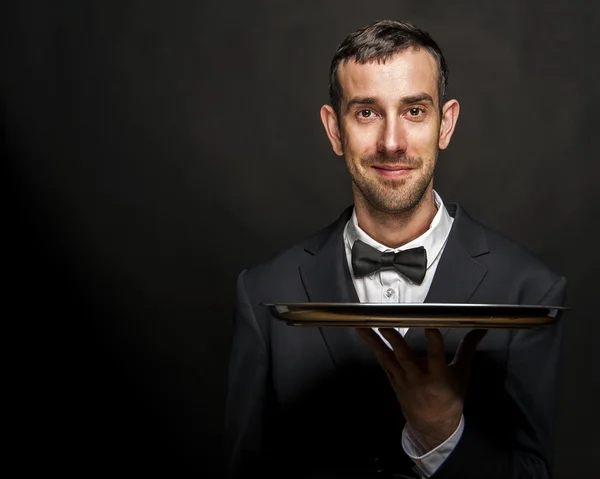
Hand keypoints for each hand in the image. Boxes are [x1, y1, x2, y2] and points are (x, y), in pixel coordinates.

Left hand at [357, 327, 486, 451]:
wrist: (433, 425)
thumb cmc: (450, 398)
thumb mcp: (462, 374)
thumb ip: (467, 349)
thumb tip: (480, 329)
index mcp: (438, 378)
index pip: (437, 358)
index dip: (434, 343)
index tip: (431, 328)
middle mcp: (418, 379)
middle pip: (405, 358)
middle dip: (395, 341)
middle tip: (385, 326)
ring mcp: (402, 380)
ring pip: (387, 358)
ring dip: (374, 342)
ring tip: (362, 326)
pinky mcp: (393, 380)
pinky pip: (383, 362)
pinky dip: (374, 348)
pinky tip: (365, 335)